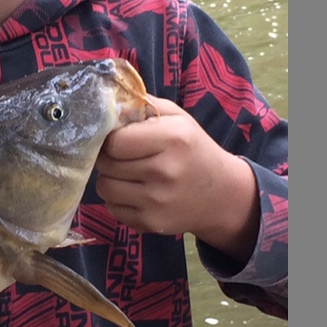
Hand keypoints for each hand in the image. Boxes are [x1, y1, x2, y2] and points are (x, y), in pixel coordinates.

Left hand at [96, 97, 260, 264]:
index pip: (115, 141)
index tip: (117, 138)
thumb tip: (107, 103)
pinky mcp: (150, 223)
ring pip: (104, 188)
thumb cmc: (193, 149)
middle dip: (108, 158)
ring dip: (110, 179)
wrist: (222, 194)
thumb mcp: (178, 119)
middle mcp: (164, 171)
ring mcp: (157, 201)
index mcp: (172, 139)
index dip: (110, 139)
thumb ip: (142, 106)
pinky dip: (118, 200)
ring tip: (128, 174)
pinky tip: (136, 192)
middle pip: (106, 164)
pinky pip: (113, 209)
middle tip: (122, 156)